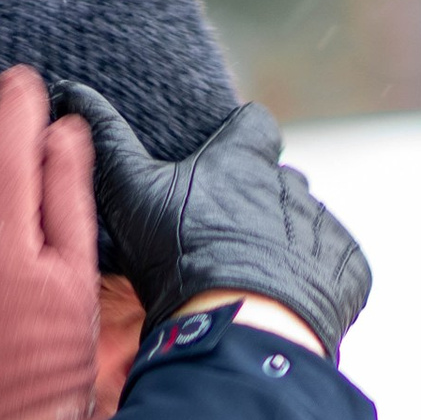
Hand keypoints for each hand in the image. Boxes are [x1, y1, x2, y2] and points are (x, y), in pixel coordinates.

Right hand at [62, 84, 371, 361]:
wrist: (238, 328)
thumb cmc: (180, 257)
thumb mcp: (132, 195)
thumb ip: (108, 140)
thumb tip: (70, 91)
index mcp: (245, 160)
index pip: (255, 124)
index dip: (240, 138)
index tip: (223, 160)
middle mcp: (293, 186)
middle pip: (280, 183)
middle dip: (260, 203)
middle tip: (225, 239)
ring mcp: (325, 230)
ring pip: (307, 227)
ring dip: (287, 245)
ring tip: (252, 281)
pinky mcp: (350, 272)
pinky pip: (337, 268)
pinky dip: (316, 281)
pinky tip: (284, 302)